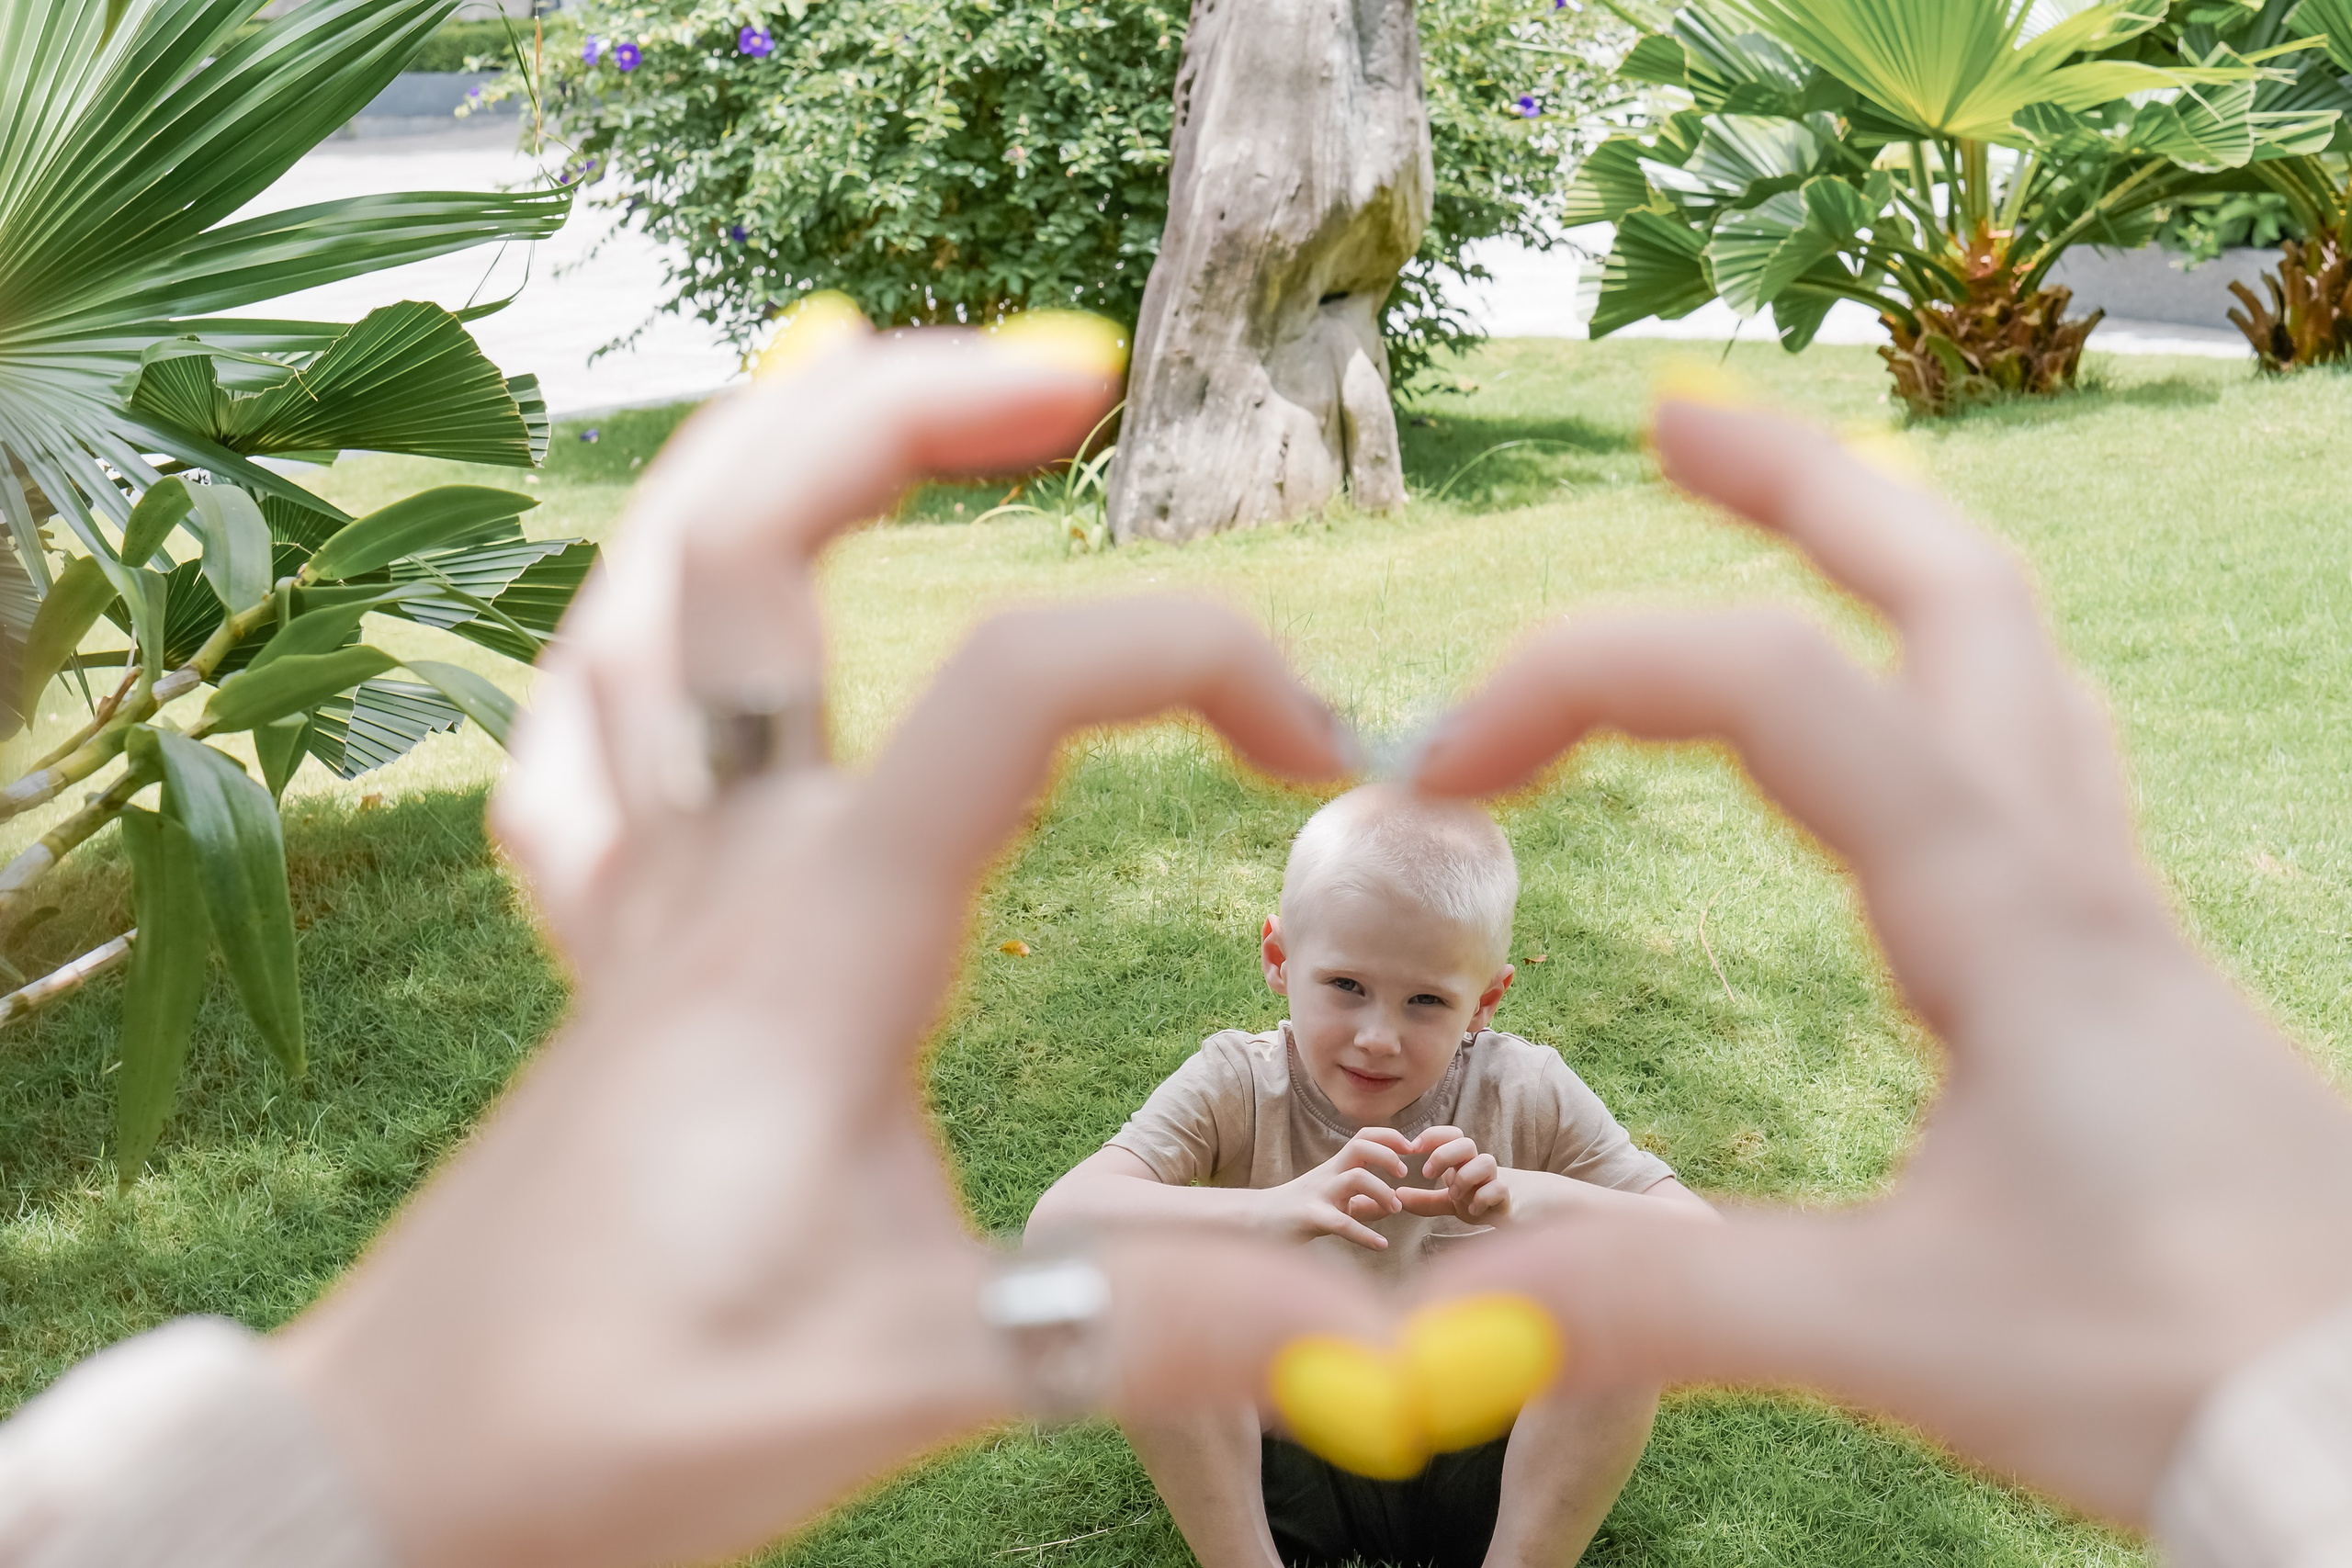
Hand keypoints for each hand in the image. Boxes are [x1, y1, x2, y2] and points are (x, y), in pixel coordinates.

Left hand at [267, 327, 1388, 1567]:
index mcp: (811, 941)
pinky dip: (625, 622)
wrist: (399, 1477)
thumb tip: (1382, 1335)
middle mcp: (710, 873)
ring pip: (636, 599)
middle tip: (1065, 369)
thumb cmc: (620, 1429)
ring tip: (844, 351)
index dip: (1199, 667)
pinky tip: (668, 602)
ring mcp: (638, 900)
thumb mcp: (903, 1383)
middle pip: (750, 545)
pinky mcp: (606, 955)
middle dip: (904, 409)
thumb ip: (1137, 1326)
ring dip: (743, 453)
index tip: (1325, 755)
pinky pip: (578, 732)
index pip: (1016, 693)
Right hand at [1270, 1129, 1415, 1248]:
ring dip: (1382, 1192)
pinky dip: (1365, 1235)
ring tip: (1395, 1209)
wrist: (1256, 1222)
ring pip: (1355, 1179)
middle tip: (1403, 1174)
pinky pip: (1341, 1223)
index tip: (1411, 1147)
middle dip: (1387, 1156)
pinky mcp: (1309, 1218)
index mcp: (1334, 1168)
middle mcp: (1327, 1175)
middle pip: (1360, 1147)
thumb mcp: (1333, 1202)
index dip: (1390, 1137)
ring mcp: (1318, 1195)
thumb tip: (1394, 1205)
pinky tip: (1381, 1245)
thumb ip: (1363, 1202)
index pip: (1363, 1137)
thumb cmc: (1298, 1211)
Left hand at [1395, 1127, 1510, 1220]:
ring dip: (1464, 1177)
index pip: (1451, 1134)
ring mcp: (1493, 1178)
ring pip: (1485, 1162)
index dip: (1432, 1135)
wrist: (1505, 1213)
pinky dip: (1482, 1198)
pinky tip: (1472, 1210)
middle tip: (1427, 1174)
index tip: (1412, 1148)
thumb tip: (1398, 1196)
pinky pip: (1498, 1188)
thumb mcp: (1445, 1201)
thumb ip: (1423, 1199)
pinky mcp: (1505, 1195)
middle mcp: (1477, 1164)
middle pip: (1466, 1143)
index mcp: (1462, 1160)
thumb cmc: (1474, 1199)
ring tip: (1453, 1195)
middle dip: (1444, 1155)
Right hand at [1414, 399, 2351, 1526]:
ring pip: (2017, 654)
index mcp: (2008, 912)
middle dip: (1798, 480)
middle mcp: (2072, 873)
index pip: (1768, 687)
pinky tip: (1895, 730)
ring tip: (1779, 516)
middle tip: (1668, 417)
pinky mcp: (2126, 973)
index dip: (1576, 679)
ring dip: (1889, 554)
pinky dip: (1943, 681)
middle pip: (1951, 584)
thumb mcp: (1895, 1333)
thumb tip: (1431, 1308)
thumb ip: (1660, 1300)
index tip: (1437, 777)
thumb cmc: (2186, 1372)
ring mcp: (2116, 912)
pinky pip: (2036, 757)